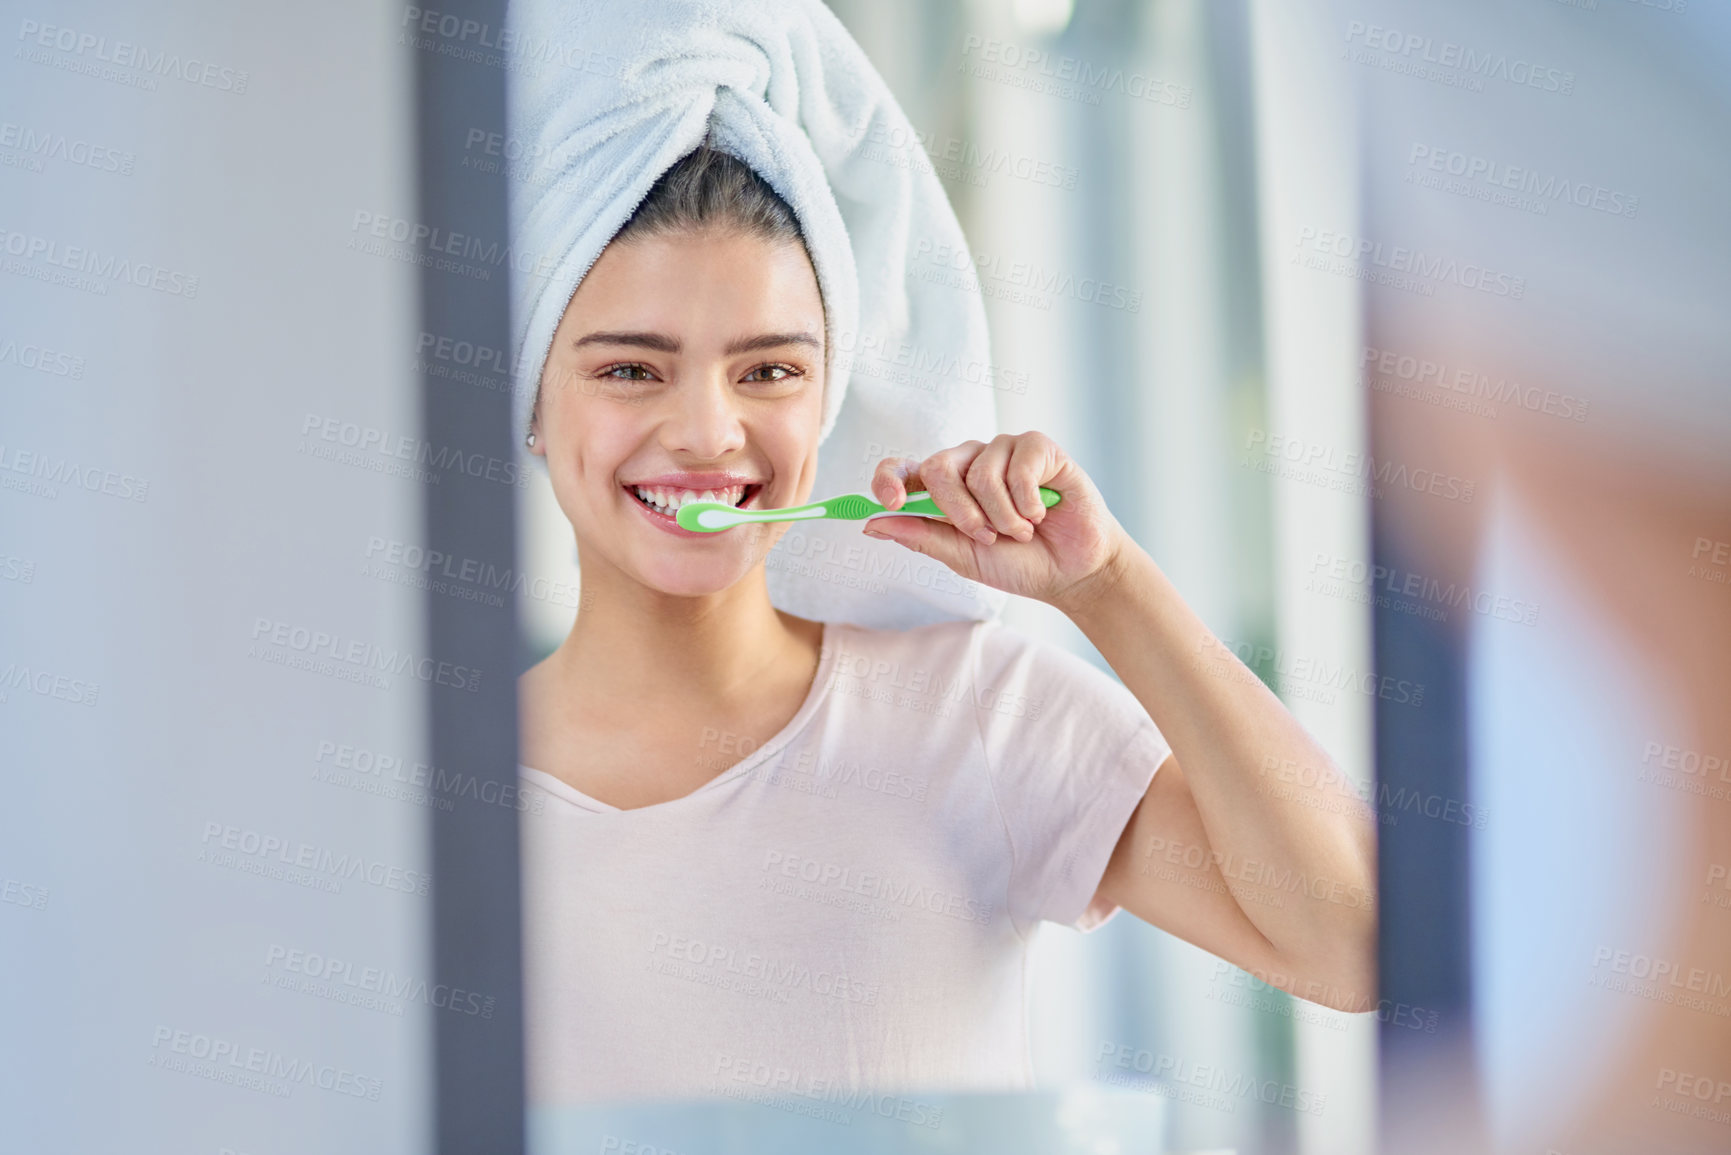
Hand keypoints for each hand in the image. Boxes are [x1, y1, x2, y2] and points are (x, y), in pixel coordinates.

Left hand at [863, 432, 1131, 612]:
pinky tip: (1042, 513)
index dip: (888, 479)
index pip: (901, 468)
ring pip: (981, 473)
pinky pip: (1019, 467)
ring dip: (1003, 516)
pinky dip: (1028, 502)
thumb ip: (921, 536)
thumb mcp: (962, 556)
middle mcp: (969, 462)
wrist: (1071, 572)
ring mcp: (1003, 451)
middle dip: (960, 513)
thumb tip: (872, 523)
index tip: (890, 502)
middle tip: (987, 536)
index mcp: (943, 488)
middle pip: (938, 467)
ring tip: (1023, 531)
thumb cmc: (1017, 562)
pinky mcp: (1038, 448)